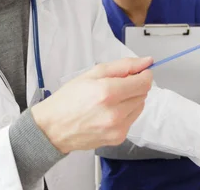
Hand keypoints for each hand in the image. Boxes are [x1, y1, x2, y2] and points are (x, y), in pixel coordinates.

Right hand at [31, 57, 153, 153]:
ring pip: (139, 107)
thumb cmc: (69, 99)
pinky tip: (108, 112)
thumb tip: (146, 62)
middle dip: (135, 86)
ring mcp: (117, 128)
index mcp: (108, 92)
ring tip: (110, 100)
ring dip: (131, 100)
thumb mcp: (93, 73)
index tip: (138, 73)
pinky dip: (125, 113)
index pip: (144, 83)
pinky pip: (132, 120)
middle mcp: (115, 112)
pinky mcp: (117, 138)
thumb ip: (123, 66)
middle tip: (116, 85)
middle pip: (143, 94)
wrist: (53, 128)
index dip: (144, 75)